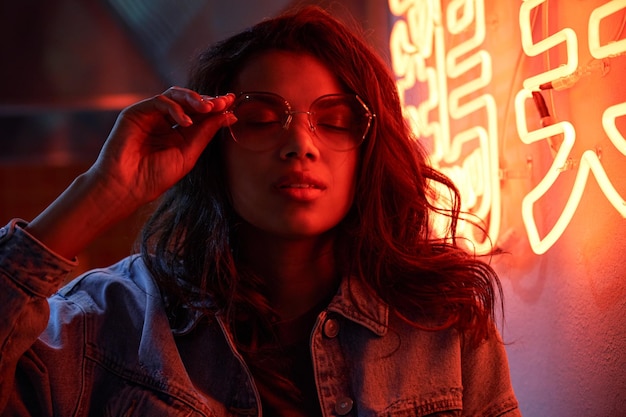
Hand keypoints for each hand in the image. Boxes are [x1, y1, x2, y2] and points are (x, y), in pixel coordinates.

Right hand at [25, 87, 235, 259]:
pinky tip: (186, 122)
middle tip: (224, 102)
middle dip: (208, 100)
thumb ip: (206, 133)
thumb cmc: (155, 176)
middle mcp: (165, 121)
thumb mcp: (188, 154)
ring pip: (175, 95)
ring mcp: (150, 115)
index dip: (215, 107)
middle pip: (189, 102)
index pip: (199, 114)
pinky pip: (160, 101)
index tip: (231, 102)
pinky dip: (175, 108)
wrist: (127, 186)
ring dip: (194, 99)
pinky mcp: (136, 112)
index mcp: (178, 133)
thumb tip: (229, 115)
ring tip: (208, 108)